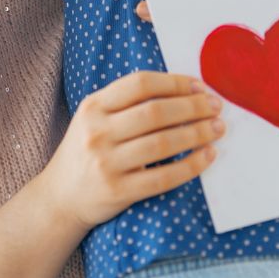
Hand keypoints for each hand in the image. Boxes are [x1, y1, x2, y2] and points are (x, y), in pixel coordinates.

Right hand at [43, 71, 223, 232]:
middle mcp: (98, 131)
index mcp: (93, 106)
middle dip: (192, 107)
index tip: (200, 86)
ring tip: (217, 129)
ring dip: (197, 134)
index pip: (139, 84)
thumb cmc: (86, 151)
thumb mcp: (93, 118)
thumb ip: (125, 103)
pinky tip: (208, 156)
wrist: (61, 195)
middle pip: (155, 112)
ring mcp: (107, 162)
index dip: (174, 82)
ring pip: (162, 144)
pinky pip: (164, 177)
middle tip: (216, 107)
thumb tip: (180, 91)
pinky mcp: (119, 191)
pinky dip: (191, 166)